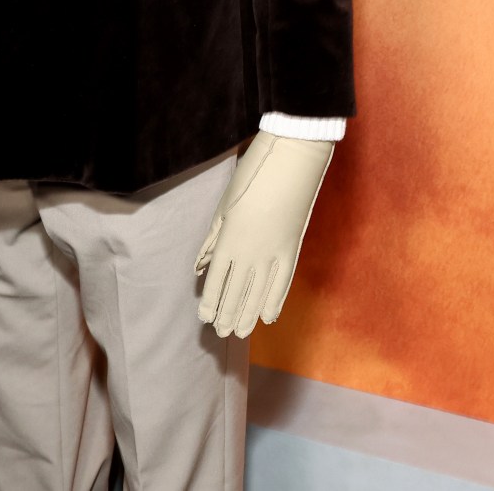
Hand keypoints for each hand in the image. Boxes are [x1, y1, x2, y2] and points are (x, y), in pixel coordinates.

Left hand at [195, 132, 332, 337]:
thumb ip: (213, 238)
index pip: (217, 280)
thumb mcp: (225, 204)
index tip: (206, 317)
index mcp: (230, 238)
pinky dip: (275, 300)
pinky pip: (282, 283)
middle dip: (228, 314)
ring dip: (248, 313)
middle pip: (237, 292)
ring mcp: (274, 252)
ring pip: (259, 293)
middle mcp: (251, 251)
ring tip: (241, 332)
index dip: (211, 302)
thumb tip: (201, 264)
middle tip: (221, 332)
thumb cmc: (253, 175)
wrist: (292, 160)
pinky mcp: (293, 248)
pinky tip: (268, 315)